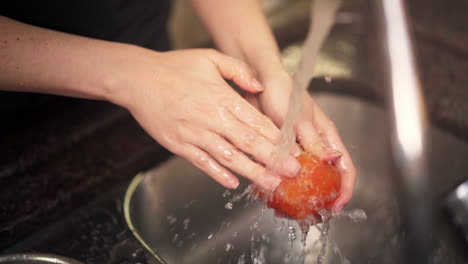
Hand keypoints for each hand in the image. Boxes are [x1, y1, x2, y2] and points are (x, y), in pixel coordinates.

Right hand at [111, 48, 300, 190]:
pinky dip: (217, 174)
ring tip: (270, 183)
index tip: (292, 150)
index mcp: (222, 97)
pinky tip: (232, 183)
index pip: (257, 122)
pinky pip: (201, 162)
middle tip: (292, 172)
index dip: (277, 139)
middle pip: (248, 143)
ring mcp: (194, 134)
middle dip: (273, 159)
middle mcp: (211, 118)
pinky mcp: (179, 145)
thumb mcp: (209, 58)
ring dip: (251, 172)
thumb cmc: (174, 67)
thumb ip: (238, 70)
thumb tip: (259, 87)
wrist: (137, 79)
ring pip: (228, 157)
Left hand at [245, 70, 355, 210]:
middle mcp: (314, 145)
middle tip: (311, 212)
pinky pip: (283, 171)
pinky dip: (280, 183)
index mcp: (326, 136)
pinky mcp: (280, 149)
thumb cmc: (283, 92)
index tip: (337, 205)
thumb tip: (333, 159)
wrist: (259, 82)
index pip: (344, 166)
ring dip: (298, 193)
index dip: (345, 188)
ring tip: (288, 208)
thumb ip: (313, 140)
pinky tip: (272, 192)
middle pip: (325, 177)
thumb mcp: (299, 118)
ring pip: (303, 177)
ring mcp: (297, 148)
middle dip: (321, 196)